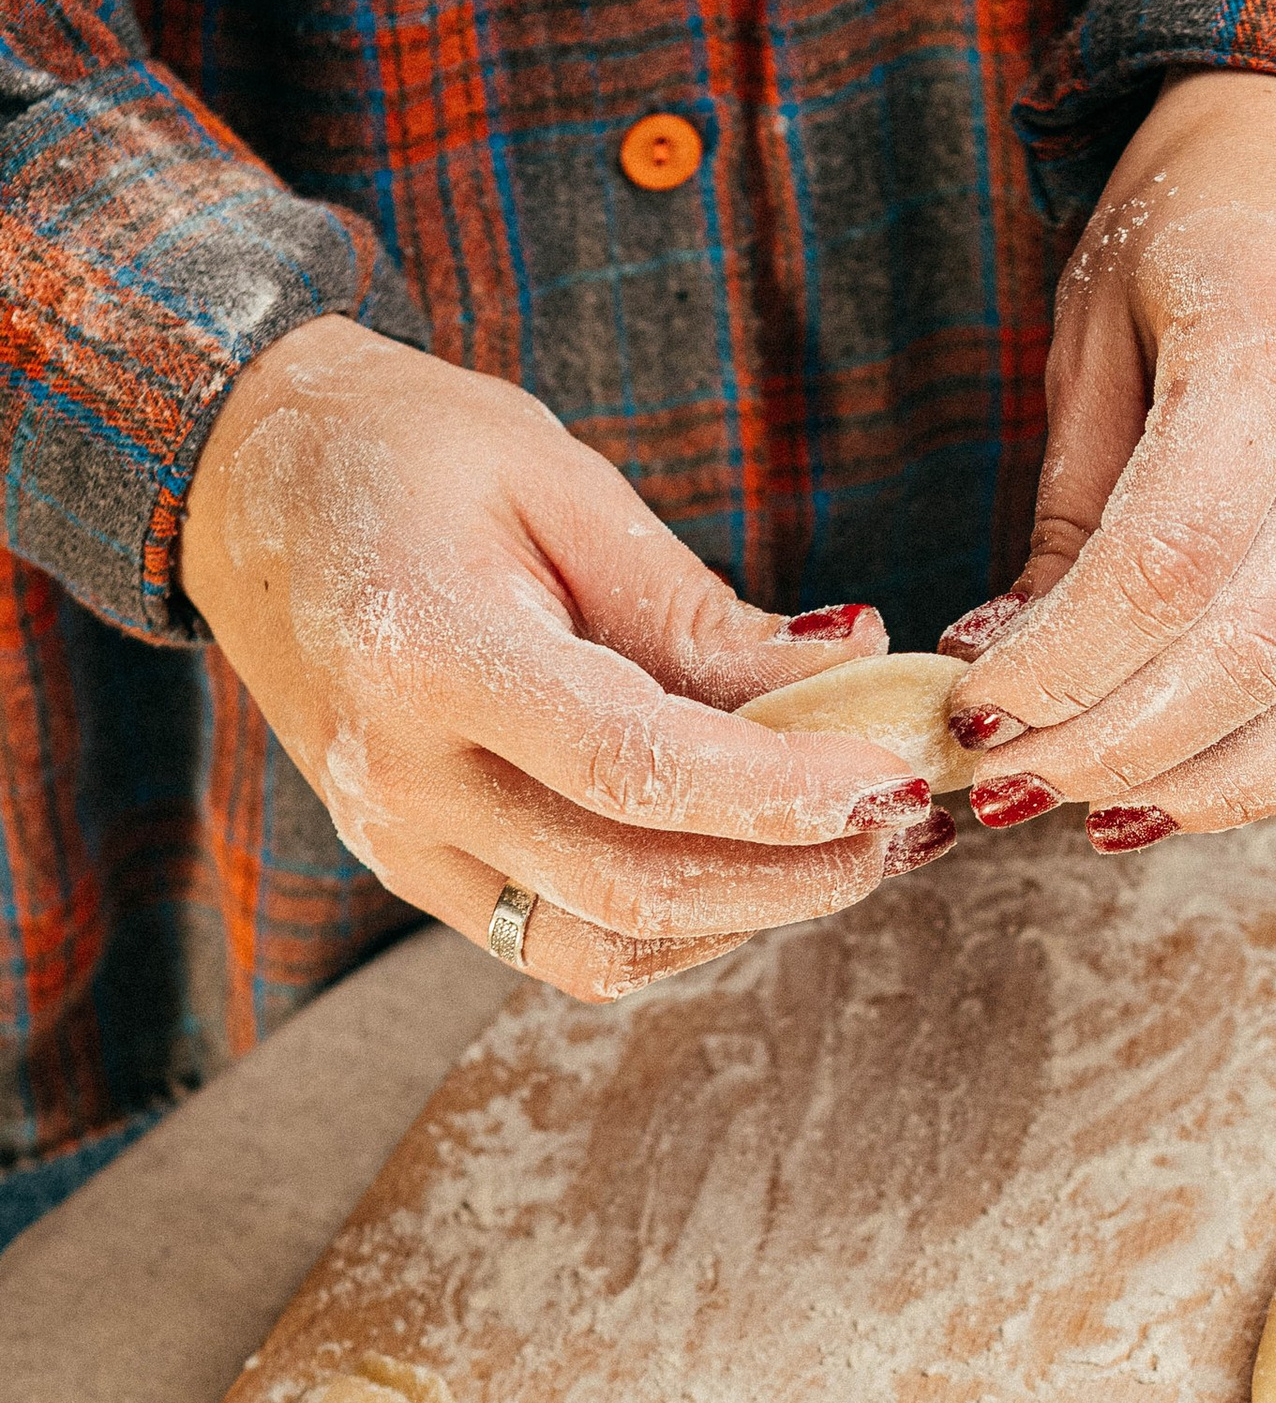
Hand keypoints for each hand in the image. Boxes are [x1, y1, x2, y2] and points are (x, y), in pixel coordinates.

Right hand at [181, 317, 947, 1000]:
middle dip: (795, 874)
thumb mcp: (558, 485)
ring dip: (750, 916)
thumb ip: (695, 608)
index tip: (893, 781)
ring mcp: (396, 843)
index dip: (780, 794)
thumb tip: (854, 670)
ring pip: (602, 949)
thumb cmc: (405, 454)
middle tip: (905, 825)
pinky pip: (562, 945)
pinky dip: (678, 926)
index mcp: (425, 653)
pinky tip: (754, 862)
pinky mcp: (414, 874)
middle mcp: (399, 775)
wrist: (243, 485)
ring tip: (854, 848)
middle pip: (628, 887)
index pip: (633, 767)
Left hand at [948, 72, 1275, 848]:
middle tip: (1014, 785)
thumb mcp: (1094, 330)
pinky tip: (1207, 789)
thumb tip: (1013, 674)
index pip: (1169, 563)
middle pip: (1258, 652)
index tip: (978, 714)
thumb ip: (1071, 508)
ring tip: (1107, 811)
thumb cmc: (1200, 224)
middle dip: (1117, 748)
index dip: (1066, 668)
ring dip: (1219, 790)